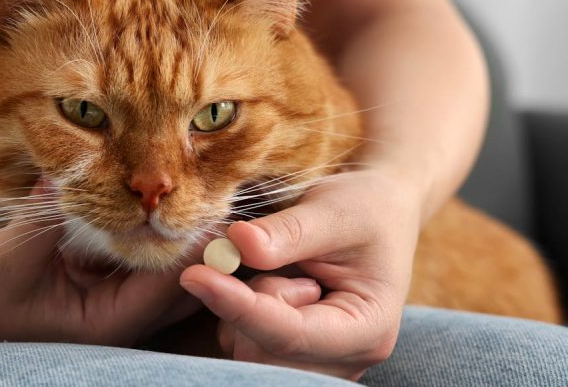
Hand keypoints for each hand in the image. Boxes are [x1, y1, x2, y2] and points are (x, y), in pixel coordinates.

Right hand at [0, 179, 194, 346]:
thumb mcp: (12, 255)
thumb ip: (45, 216)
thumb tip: (67, 174)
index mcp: (106, 323)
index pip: (165, 286)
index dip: (191, 248)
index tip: (212, 206)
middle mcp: (119, 317)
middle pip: (179, 283)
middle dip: (200, 243)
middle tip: (222, 194)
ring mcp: (113, 302)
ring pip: (165, 272)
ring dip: (181, 237)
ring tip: (204, 192)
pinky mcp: (104, 283)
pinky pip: (141, 259)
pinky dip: (153, 233)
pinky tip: (163, 201)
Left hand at [180, 169, 420, 379]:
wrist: (377, 215)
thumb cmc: (364, 209)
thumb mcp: (334, 209)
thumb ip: (289, 231)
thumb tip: (237, 244)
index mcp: (367, 328)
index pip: (290, 334)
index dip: (238, 306)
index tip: (196, 275)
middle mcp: (344, 359)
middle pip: (262, 352)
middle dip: (246, 302)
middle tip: (269, 254)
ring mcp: (317, 362)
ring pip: (246, 350)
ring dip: (243, 304)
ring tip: (282, 268)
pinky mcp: (291, 355)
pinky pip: (243, 343)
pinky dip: (239, 310)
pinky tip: (270, 282)